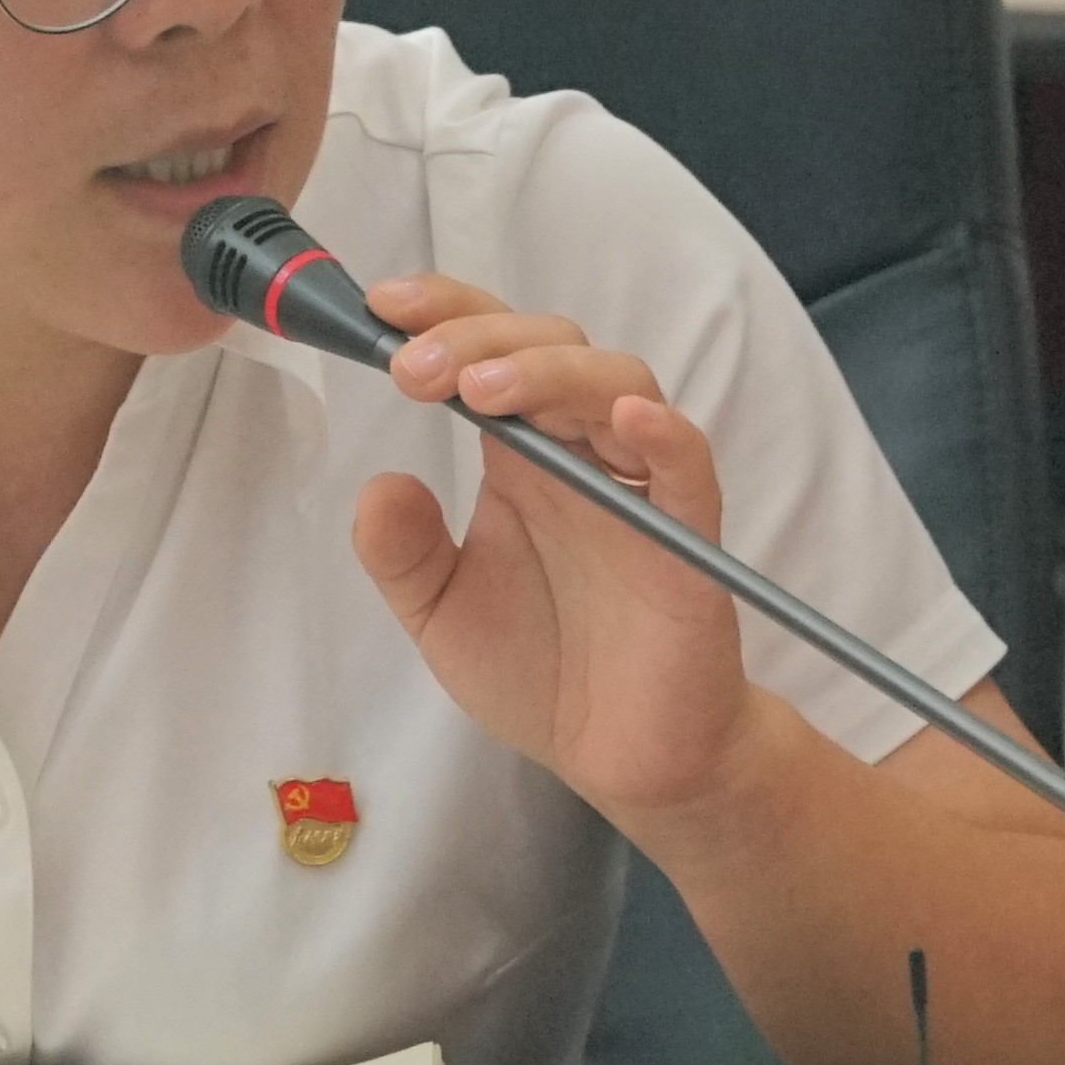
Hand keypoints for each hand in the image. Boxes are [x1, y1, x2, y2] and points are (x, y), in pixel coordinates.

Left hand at [343, 278, 762, 826]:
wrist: (621, 758)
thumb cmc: (539, 670)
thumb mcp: (438, 613)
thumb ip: (401, 553)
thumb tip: (376, 484)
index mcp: (519, 455)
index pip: (488, 350)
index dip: (443, 314)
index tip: (381, 307)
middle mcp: (579, 453)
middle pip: (549, 346)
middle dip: (477, 338)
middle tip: (415, 369)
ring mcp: (637, 488)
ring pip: (617, 382)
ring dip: (549, 372)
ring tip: (482, 389)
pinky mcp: (687, 536)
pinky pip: (688, 466)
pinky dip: (663, 432)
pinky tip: (625, 419)